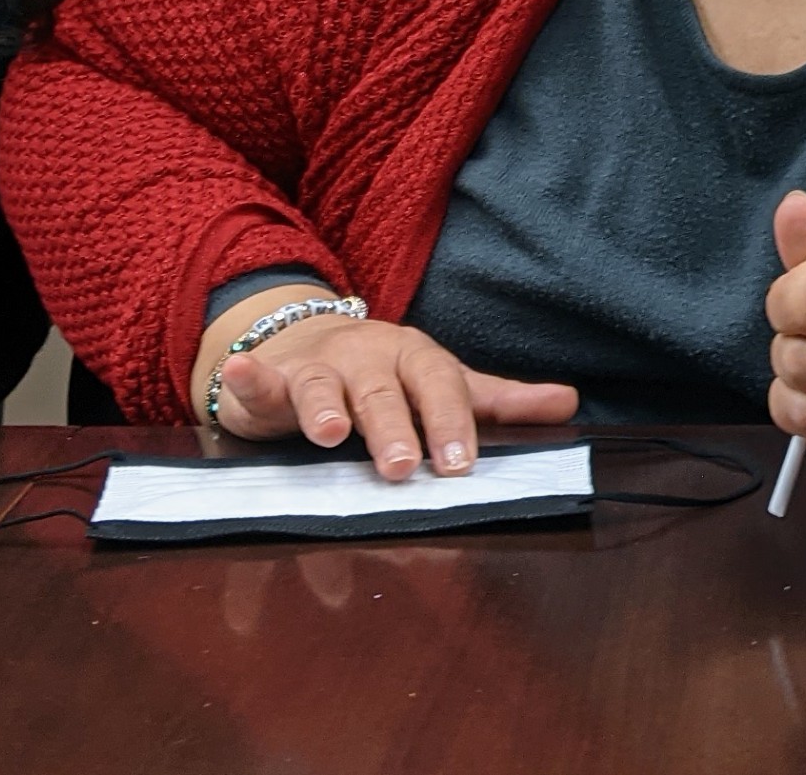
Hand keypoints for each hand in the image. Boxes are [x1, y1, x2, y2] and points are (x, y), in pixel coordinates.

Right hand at [194, 290, 576, 482]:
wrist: (308, 338)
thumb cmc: (383, 374)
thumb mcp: (439, 381)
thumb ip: (496, 400)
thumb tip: (568, 402)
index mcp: (412, 358)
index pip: (438, 385)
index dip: (448, 422)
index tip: (459, 464)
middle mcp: (366, 358)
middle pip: (382, 392)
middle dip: (392, 427)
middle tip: (400, 467)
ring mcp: (317, 367)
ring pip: (322, 388)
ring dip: (326, 408)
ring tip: (330, 433)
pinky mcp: (272, 379)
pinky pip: (258, 378)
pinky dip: (247, 376)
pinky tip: (237, 373)